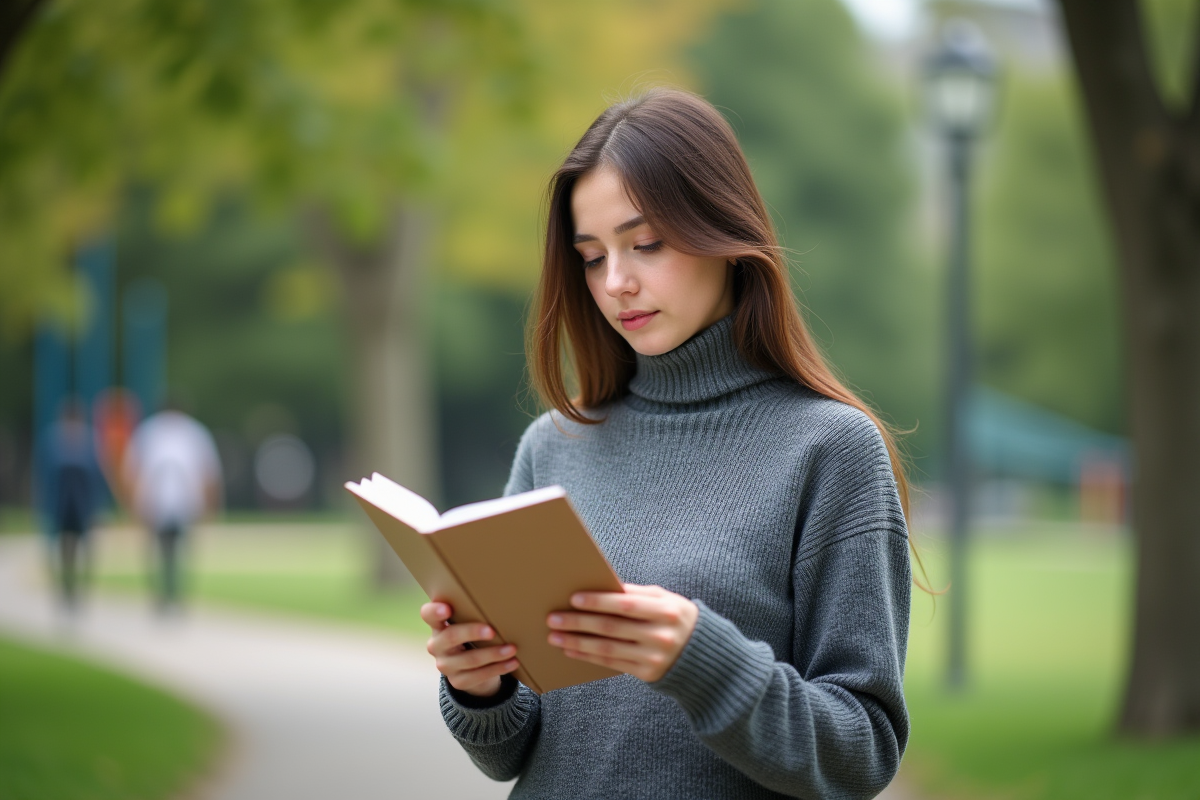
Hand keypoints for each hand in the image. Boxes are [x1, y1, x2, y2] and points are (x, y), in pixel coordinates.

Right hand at [420, 602, 519, 696]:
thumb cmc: (471, 633)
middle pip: (451, 636)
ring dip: (493, 653)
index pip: (428, 614)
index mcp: (437, 625)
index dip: (435, 611)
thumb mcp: (467, 622)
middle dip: (472, 632)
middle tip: (492, 631)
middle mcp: (436, 645)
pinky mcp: (457, 681)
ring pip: (470, 659)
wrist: (471, 666)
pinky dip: (498, 668)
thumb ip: (472, 612)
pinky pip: (479, 676)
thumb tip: (501, 601)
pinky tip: (513, 662)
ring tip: (512, 648)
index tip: (447, 609)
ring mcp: (445, 665)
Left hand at [545, 584, 697, 682]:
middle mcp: (661, 635)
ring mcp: (654, 657)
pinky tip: (571, 650)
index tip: (574, 599)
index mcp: (666, 610)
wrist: (704, 657)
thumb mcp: (665, 600)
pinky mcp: (647, 674)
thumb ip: (637, 594)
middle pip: (612, 627)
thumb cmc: (677, 618)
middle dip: (579, 622)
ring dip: (577, 642)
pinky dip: (588, 657)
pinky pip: (611, 664)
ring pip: (607, 649)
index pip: (626, 605)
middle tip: (553, 618)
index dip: (599, 601)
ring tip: (555, 636)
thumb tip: (601, 587)